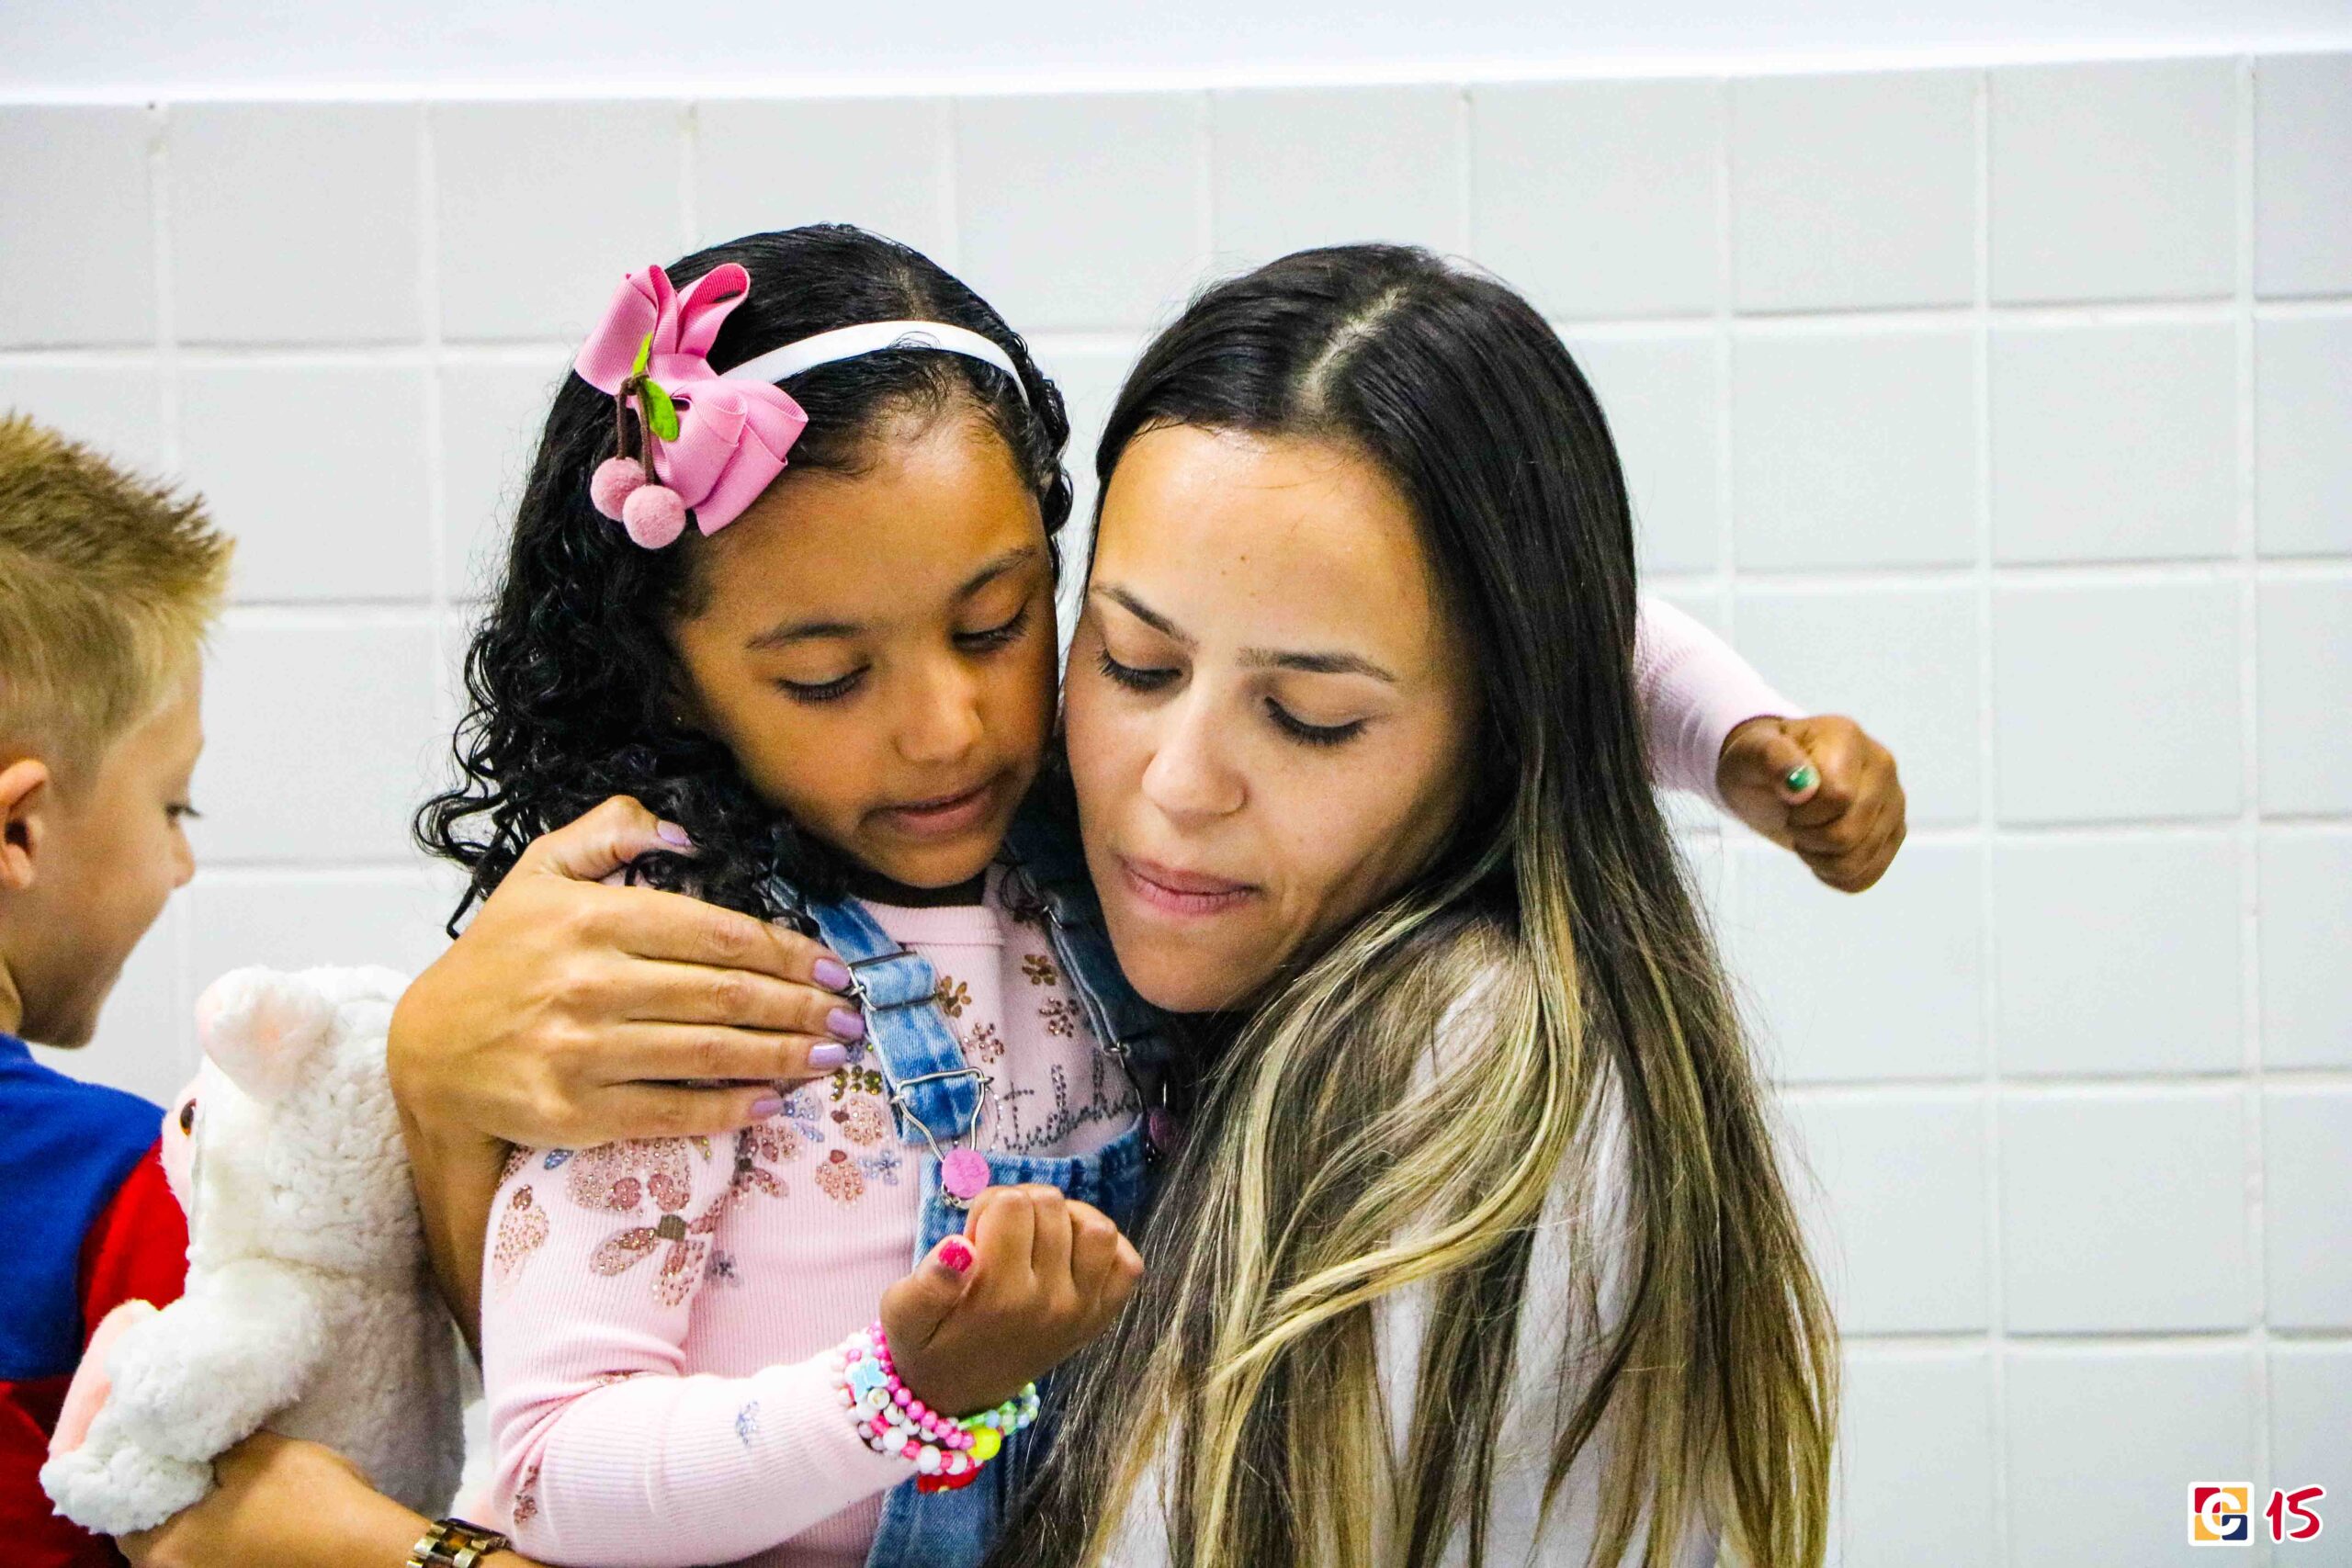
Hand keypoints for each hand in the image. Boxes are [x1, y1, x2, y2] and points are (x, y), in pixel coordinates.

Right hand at [389, 795, 859, 1148]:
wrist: (429, 1051)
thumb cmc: (499, 959)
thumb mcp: (540, 871)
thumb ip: (609, 830)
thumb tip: (682, 830)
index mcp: (595, 918)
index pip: (718, 933)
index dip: (788, 952)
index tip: (832, 966)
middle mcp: (591, 982)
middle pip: (726, 994)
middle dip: (802, 1007)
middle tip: (850, 1016)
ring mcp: (583, 1051)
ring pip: (710, 1052)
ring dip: (783, 1055)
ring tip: (830, 1056)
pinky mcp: (576, 1111)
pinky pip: (673, 1110)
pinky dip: (730, 1109)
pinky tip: (771, 1101)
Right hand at [878, 1185, 1143, 1416]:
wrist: (960, 1395)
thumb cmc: (928, 1344)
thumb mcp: (902, 1314)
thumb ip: (926, 1282)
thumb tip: (960, 1247)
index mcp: (998, 1297)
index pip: (1012, 1204)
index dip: (987, 1205)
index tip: (975, 1233)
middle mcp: (1048, 1304)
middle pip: (1052, 1206)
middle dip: (1020, 1206)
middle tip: (999, 1236)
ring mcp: (1081, 1312)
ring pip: (1097, 1228)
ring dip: (1066, 1219)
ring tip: (1037, 1236)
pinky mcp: (1099, 1319)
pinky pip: (1127, 1264)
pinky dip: (1104, 1249)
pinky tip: (1069, 1253)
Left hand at [1717, 715, 1905, 892]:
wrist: (1773, 780)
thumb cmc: (1759, 764)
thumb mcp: (1750, 753)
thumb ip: (1771, 759)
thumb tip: (1802, 787)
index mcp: (1848, 738)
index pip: (1838, 797)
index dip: (1803, 813)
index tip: (1788, 802)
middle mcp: (1882, 767)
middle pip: (1848, 834)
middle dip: (1808, 837)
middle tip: (1793, 820)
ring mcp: (1894, 802)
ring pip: (1859, 860)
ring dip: (1819, 858)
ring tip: (1806, 834)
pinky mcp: (1894, 833)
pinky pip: (1865, 876)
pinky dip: (1834, 874)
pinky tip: (1821, 851)